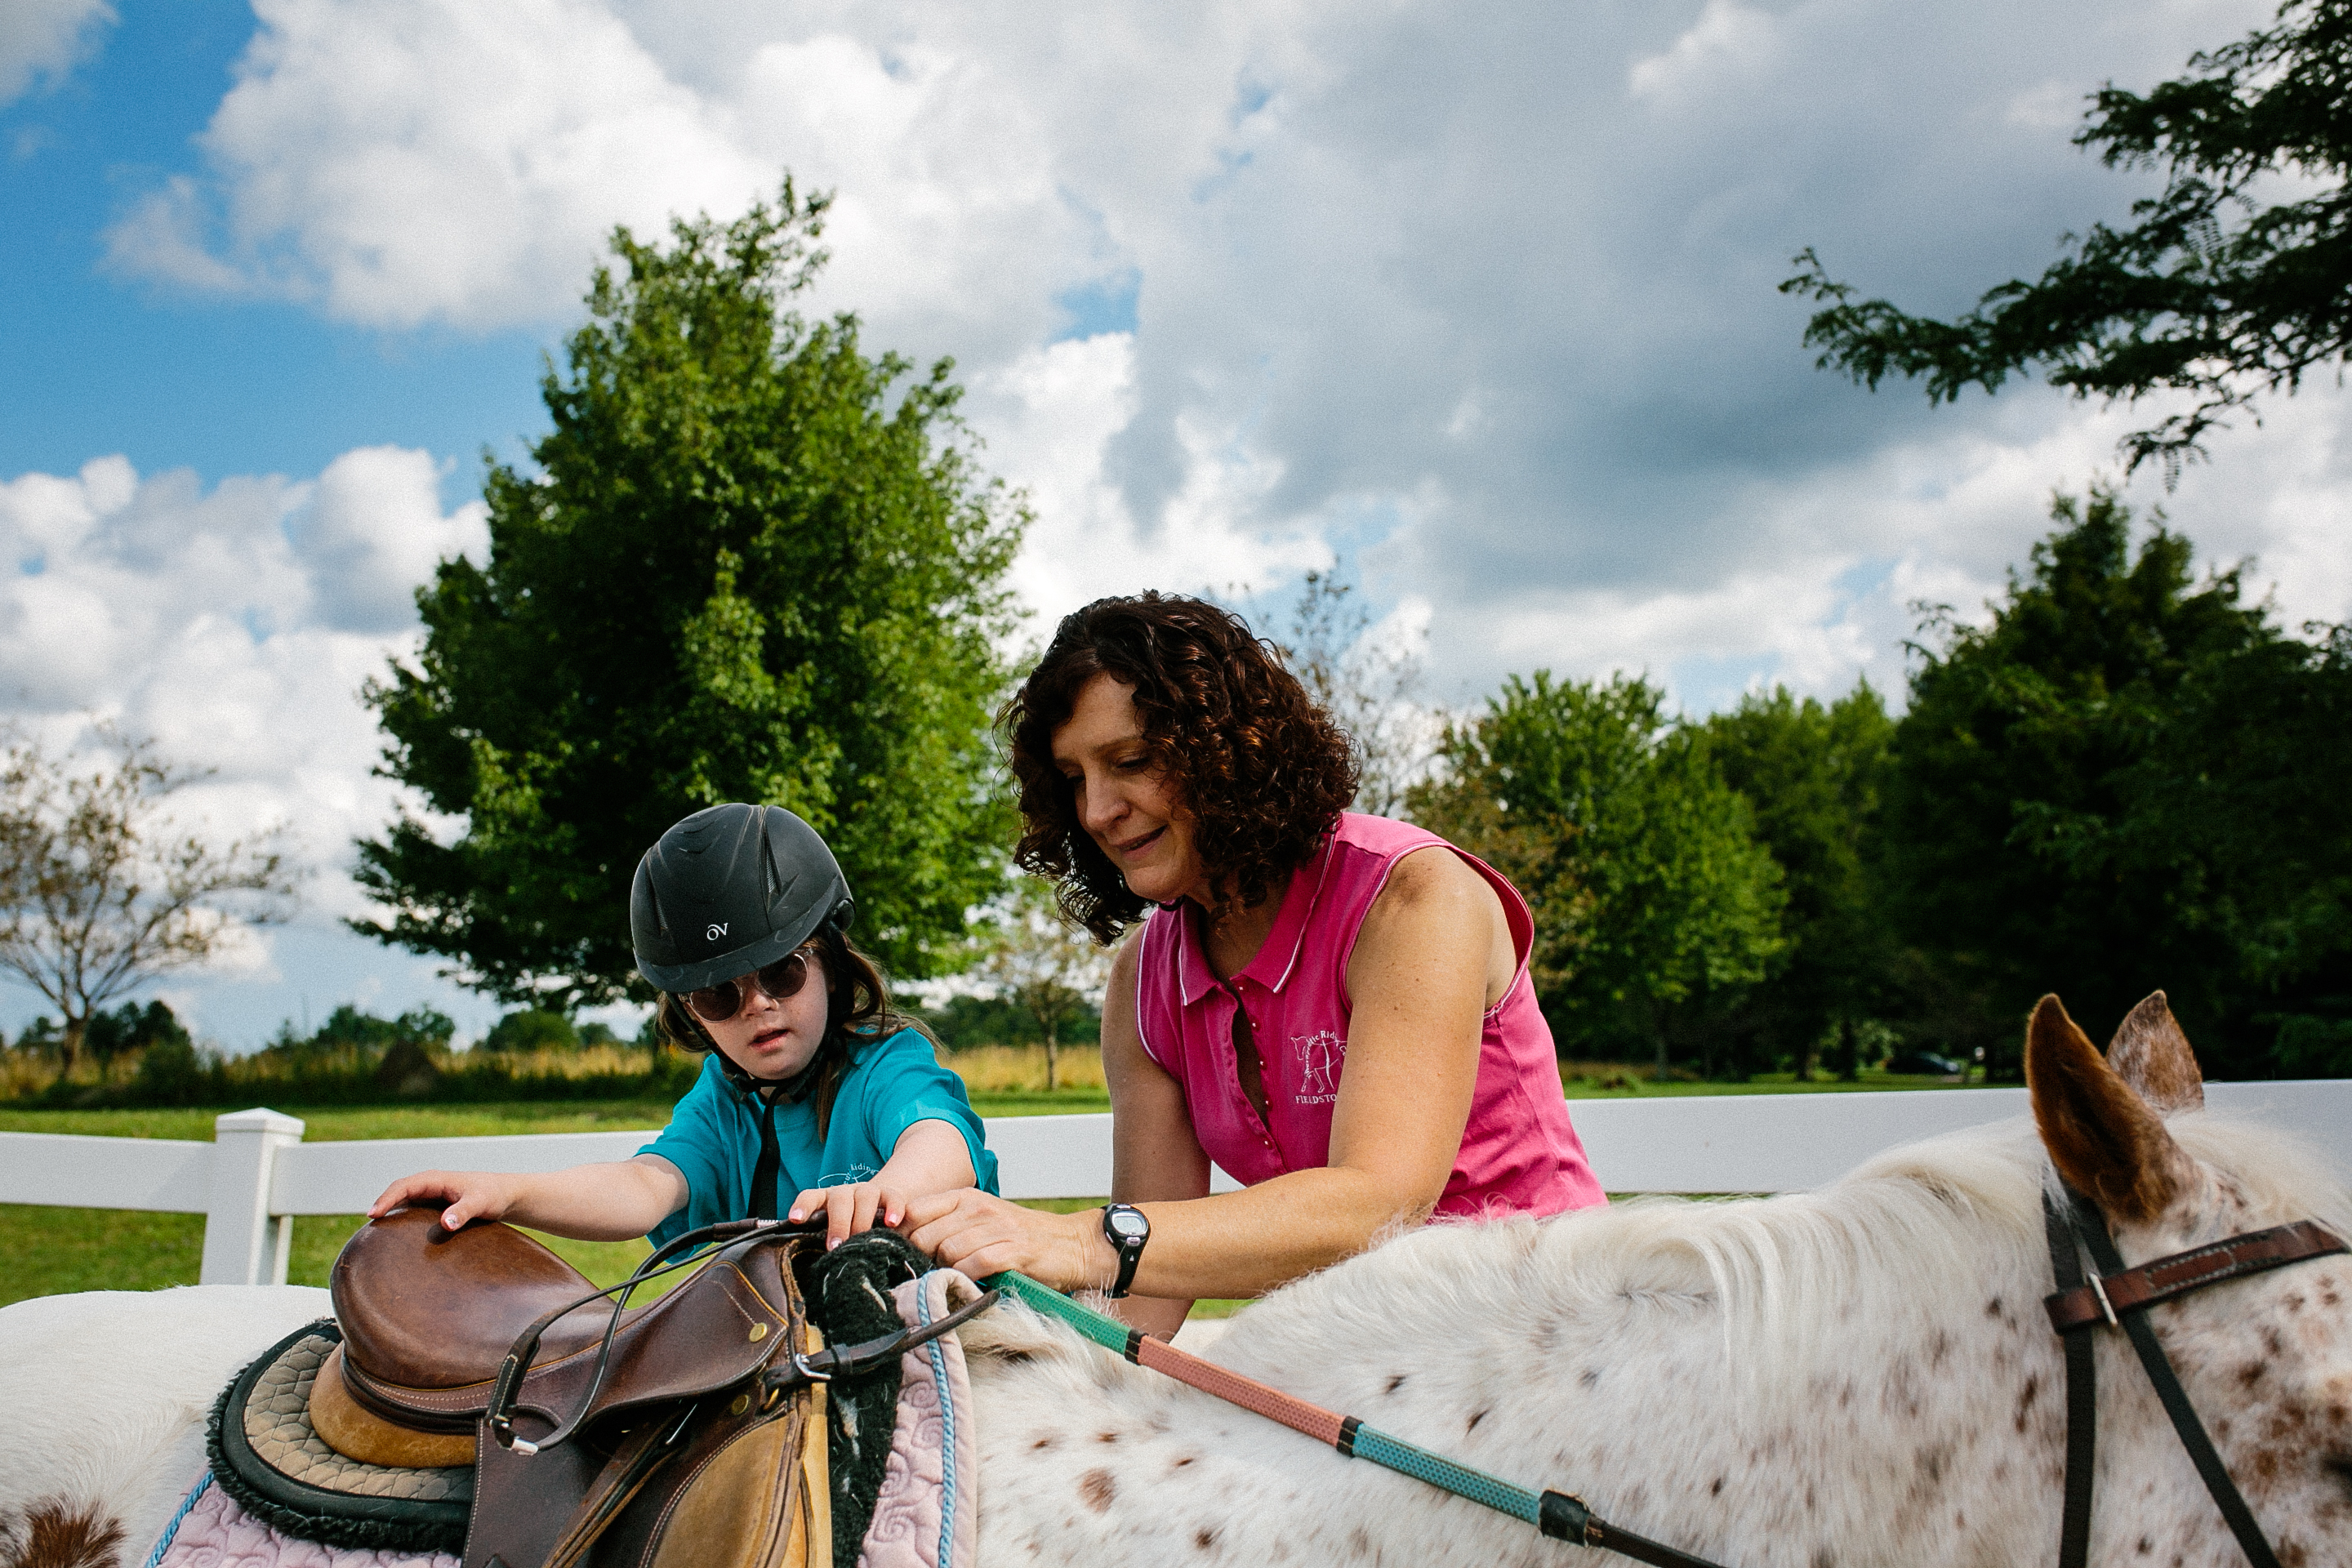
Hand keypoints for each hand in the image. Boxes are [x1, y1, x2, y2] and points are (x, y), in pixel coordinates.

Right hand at [368, 1169, 519, 1229]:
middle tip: (367, 1227)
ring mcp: (431, 1196)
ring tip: (374, 1234)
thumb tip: (445, 1224)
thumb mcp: (480, 1203)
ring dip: (390, 1214)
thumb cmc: (493, 1195)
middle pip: (399, 1194)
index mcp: (436, 1180)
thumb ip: (463, 1212)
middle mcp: (430, 1186)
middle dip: (382, 1206)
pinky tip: (395, 1238)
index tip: (373, 1214)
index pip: (404, 1186)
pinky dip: (401, 1221)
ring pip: (404, 1203)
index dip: (387, 1199)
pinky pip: (412, 1212)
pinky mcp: (434, 1208)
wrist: (505, 1195)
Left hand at [788, 1181, 910, 1249]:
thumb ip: (828, 1246)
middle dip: (837, 1224)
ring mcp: (868, 1191)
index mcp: (826, 1201)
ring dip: (862, 1218)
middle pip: (839, 1201)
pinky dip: (893, 1208)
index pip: (811, 1197)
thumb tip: (819, 1273)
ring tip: (863, 1238)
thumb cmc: (851, 1231)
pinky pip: (893, 1197)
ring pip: (865, 1196)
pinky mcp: (889, 1193)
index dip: (803, 1206)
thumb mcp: (836, 1235)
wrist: (879, 1211)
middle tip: (835, 1247)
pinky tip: (893, 1223)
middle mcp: (845, 1193)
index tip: (795, 1219)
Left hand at [901, 1190, 1111, 1288]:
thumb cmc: (1019, 1237)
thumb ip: (947, 1226)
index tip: (901, 1254)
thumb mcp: (980, 1220)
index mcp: (966, 1198)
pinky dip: (968, 1278)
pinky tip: (974, 1283)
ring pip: (947, 1251)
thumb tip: (905, 1246)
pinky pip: (972, 1266)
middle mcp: (979, 1208)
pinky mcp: (1012, 1251)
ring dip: (947, 1271)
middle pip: (925, 1236)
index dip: (902, 1234)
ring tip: (956, 1279)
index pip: (915, 1210)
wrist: (1070, 1245)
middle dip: (922, 1259)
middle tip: (931, 1274)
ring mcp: (996, 1228)